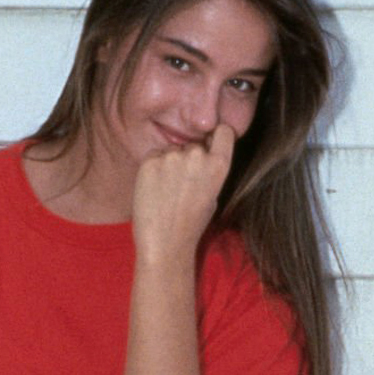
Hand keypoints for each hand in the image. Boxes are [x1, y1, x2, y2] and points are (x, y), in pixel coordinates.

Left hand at [131, 124, 235, 262]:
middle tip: (182, 185)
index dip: (217, 137)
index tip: (211, 145)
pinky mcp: (150, 160)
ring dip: (169, 163)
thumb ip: (210, 170)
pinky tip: (155, 189)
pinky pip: (154, 156)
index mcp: (219, 165)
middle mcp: (197, 156)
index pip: (223, 131)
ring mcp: (172, 156)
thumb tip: (204, 152)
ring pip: (172, 150)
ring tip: (168, 191)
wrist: (166, 243)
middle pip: (193, 145)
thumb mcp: (213, 195)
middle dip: (188, 158)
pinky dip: (153, 168)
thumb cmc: (191, 224)